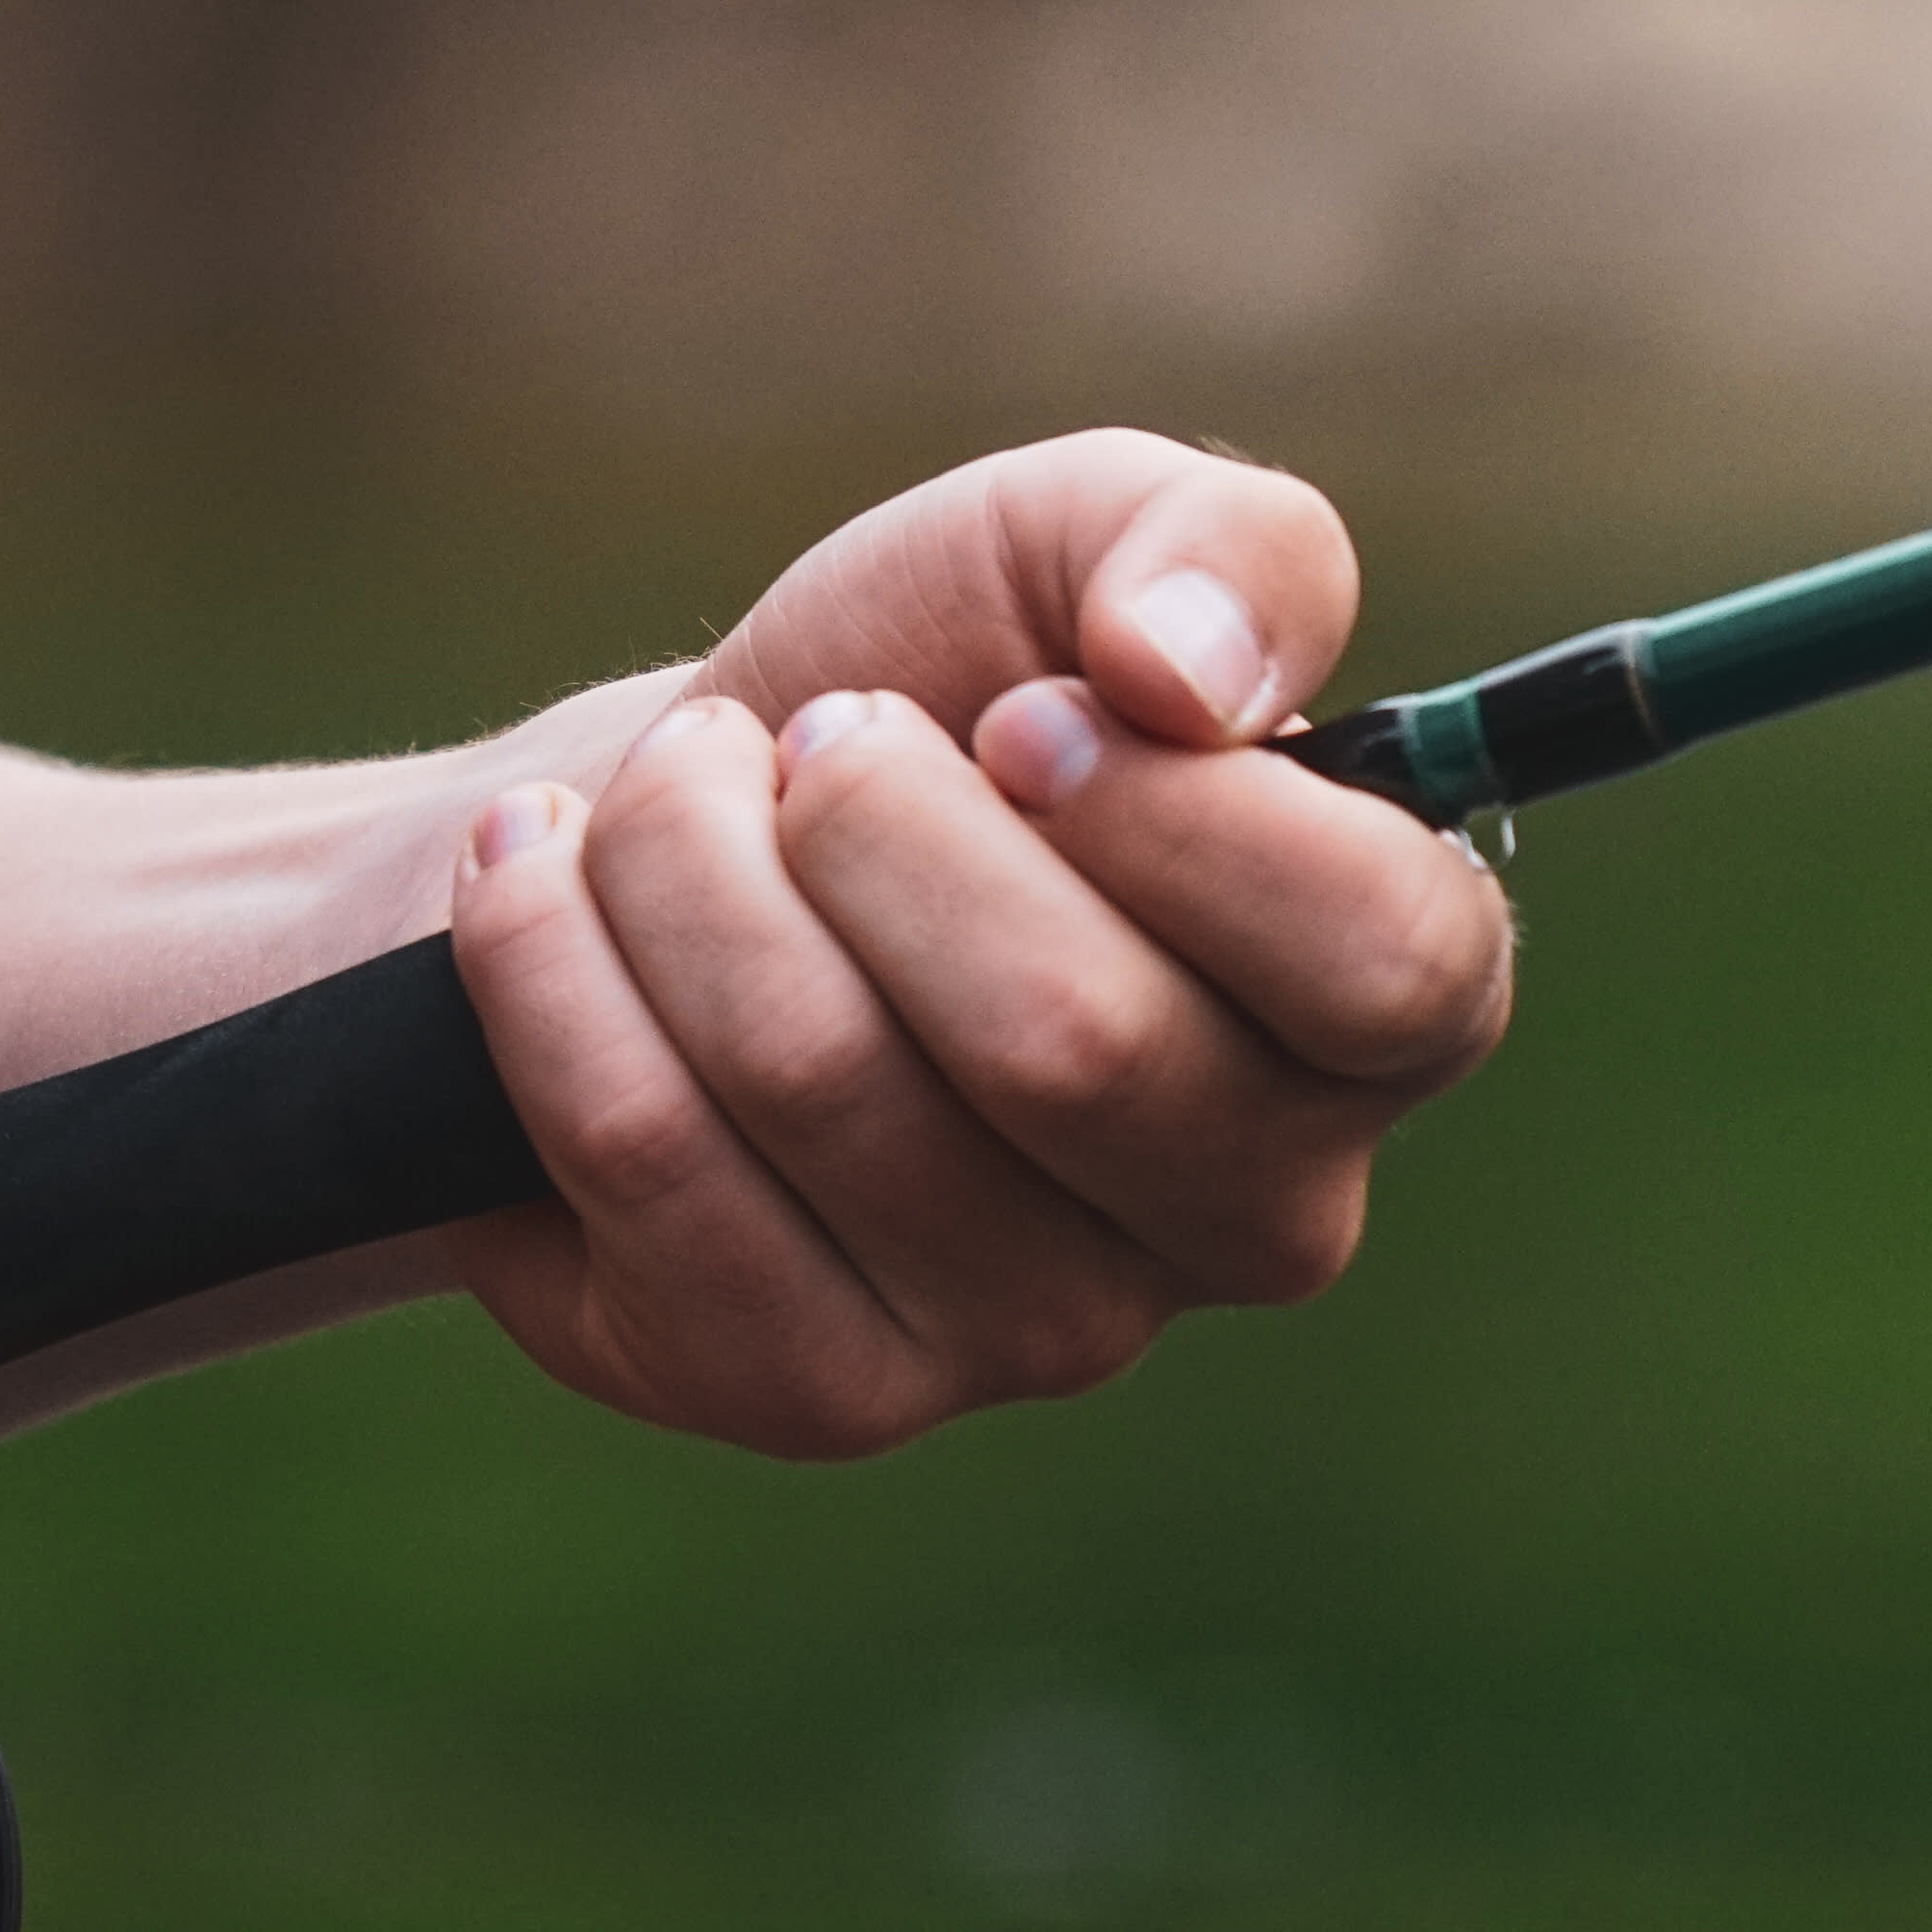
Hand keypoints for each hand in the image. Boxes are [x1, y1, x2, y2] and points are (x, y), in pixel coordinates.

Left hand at [443, 431, 1505, 1454]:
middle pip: (1065, 1035)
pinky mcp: (815, 1388)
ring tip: (670, 800)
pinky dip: (550, 958)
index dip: (1177, 812)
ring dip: (682, 860)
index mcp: (1382, 1015)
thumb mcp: (1074, 544)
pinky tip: (544, 888)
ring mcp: (1038, 1332)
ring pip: (818, 1072)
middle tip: (812, 745)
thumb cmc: (915, 685)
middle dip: (865, 816)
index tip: (1017, 716)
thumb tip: (1185, 677)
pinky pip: (646, 1151)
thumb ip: (1218, 546)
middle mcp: (1255, 1215)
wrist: (654, 821)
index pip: (1387, 958)